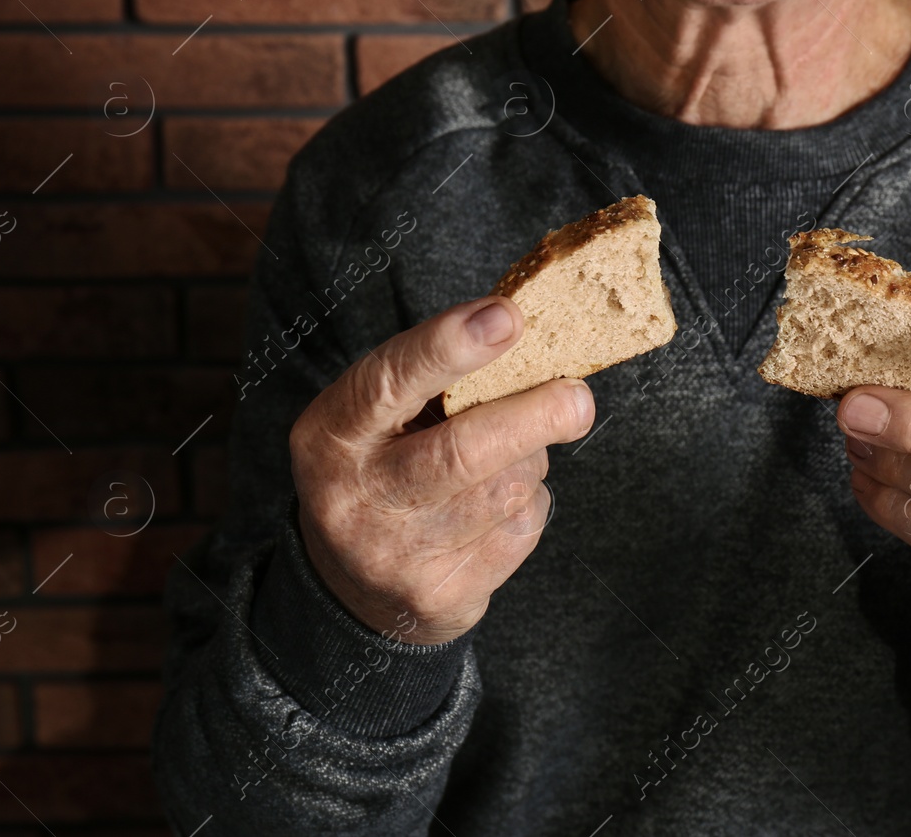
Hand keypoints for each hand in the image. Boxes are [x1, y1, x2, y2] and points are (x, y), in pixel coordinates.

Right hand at [289, 297, 594, 643]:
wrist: (355, 585)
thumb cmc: (384, 468)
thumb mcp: (381, 416)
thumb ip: (433, 375)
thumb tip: (517, 326)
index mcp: (332, 434)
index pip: (390, 381)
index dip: (449, 346)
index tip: (507, 317)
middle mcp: (353, 498)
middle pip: (462, 452)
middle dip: (532, 418)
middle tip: (577, 398)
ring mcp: (394, 555)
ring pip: (505, 490)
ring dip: (530, 461)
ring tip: (515, 453)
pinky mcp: (440, 594)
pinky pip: (520, 530)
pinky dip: (528, 504)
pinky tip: (500, 505)